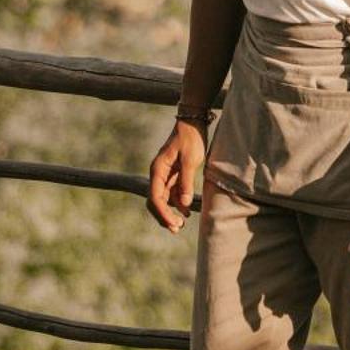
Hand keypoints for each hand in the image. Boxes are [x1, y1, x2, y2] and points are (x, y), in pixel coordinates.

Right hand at [146, 119, 206, 233]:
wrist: (194, 121)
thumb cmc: (191, 137)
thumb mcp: (190, 159)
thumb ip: (186, 181)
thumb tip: (185, 204)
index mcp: (158, 170)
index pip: (155, 197)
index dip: (163, 213)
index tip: (173, 223)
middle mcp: (159, 173)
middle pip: (156, 201)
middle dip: (164, 216)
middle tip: (177, 228)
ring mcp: (166, 174)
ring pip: (165, 199)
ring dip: (172, 211)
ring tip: (183, 223)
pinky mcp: (175, 173)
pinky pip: (173, 192)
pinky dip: (179, 203)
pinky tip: (187, 211)